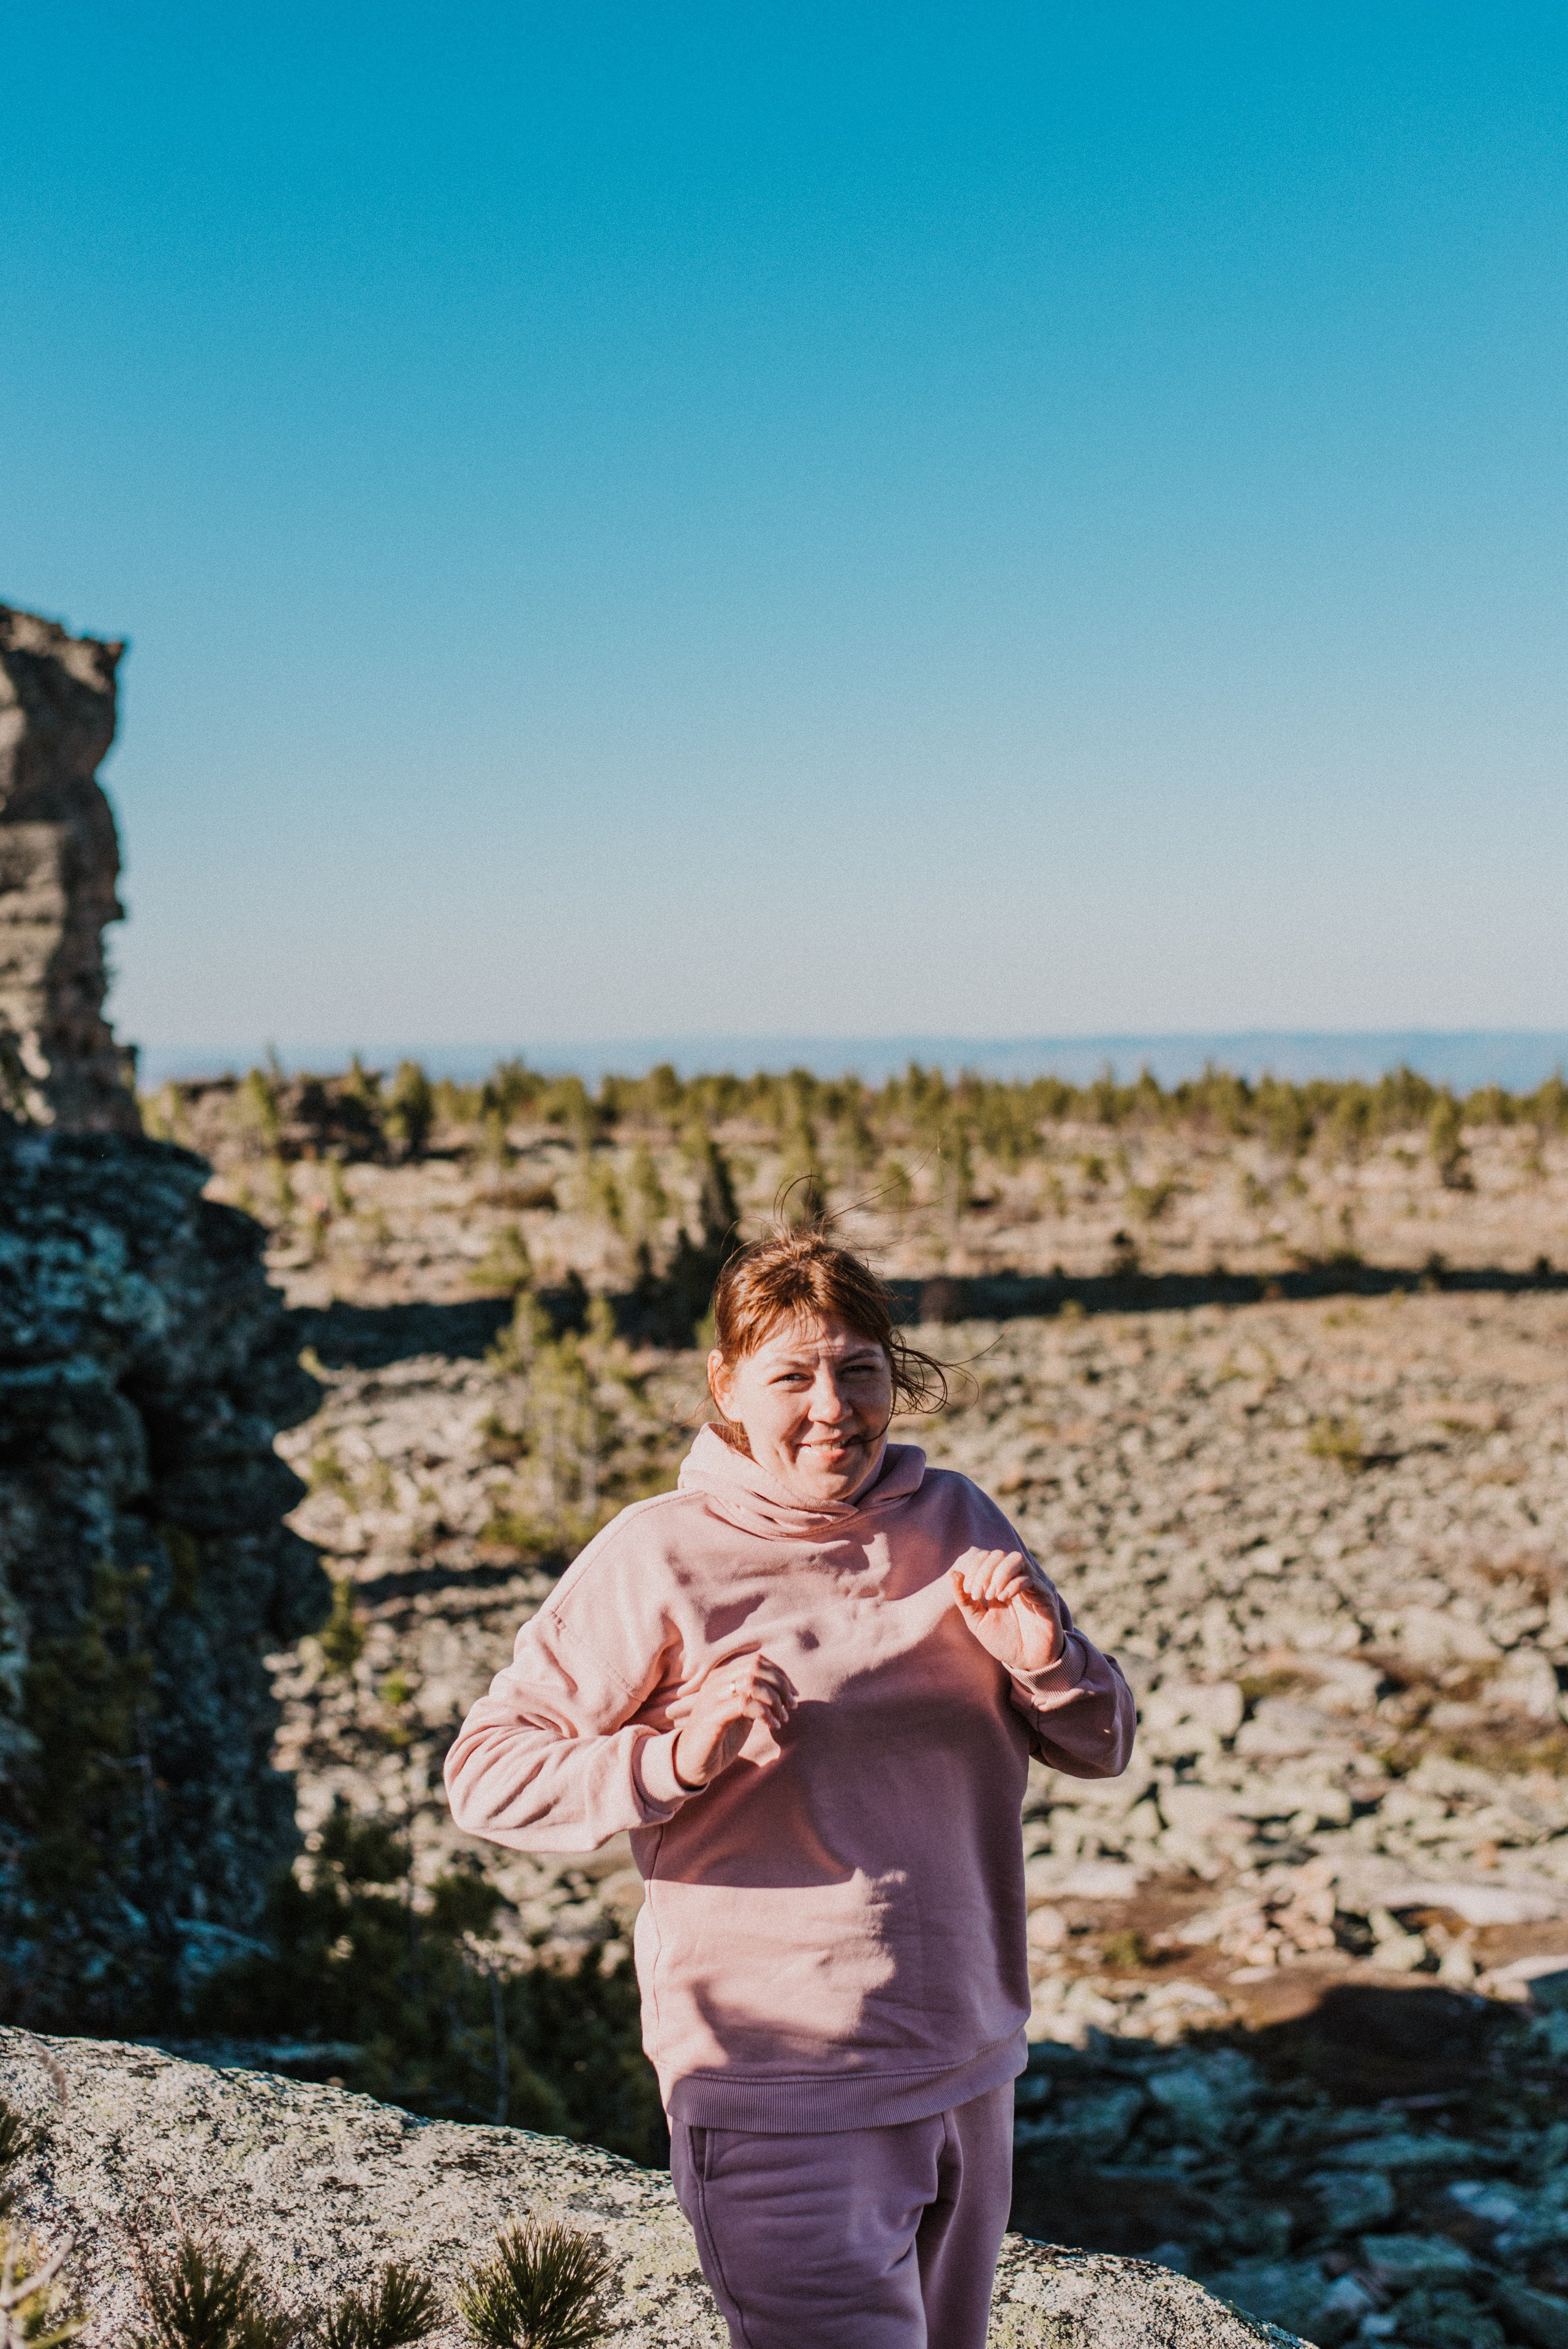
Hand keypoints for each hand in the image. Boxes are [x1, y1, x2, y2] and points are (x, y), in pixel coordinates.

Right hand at [670, 1651, 797, 1788]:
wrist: (692, 1763)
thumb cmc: (720, 1737)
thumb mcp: (742, 1713)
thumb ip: (756, 1697)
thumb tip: (783, 1689)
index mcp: (722, 1677)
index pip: (756, 1661)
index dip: (780, 1674)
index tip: (793, 1694)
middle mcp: (715, 1682)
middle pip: (755, 1667)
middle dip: (780, 1684)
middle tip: (791, 1705)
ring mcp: (711, 1698)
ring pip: (751, 1682)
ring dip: (774, 1699)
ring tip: (782, 1717)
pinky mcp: (712, 1717)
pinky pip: (744, 1704)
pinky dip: (765, 1713)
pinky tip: (773, 1725)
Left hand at [949, 1549, 1064, 1674]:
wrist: (1026, 1662)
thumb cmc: (1003, 1641)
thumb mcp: (977, 1621)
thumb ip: (964, 1599)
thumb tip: (954, 1574)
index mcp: (998, 1583)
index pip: (986, 1557)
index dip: (975, 1568)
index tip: (969, 1591)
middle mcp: (1015, 1580)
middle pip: (1000, 1554)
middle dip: (984, 1571)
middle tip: (979, 1594)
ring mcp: (1031, 1585)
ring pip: (1016, 1559)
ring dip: (999, 1573)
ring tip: (993, 1595)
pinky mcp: (1044, 1596)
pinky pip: (1030, 1578)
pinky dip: (1013, 1584)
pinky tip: (1004, 1599)